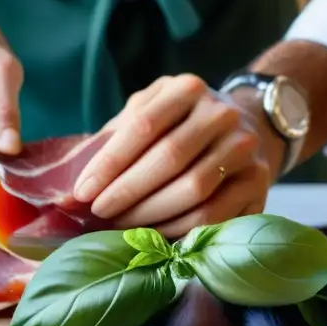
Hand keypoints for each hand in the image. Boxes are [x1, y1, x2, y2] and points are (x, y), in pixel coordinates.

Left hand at [73, 74, 279, 237]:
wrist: (249, 128)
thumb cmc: (181, 127)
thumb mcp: (149, 115)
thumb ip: (112, 141)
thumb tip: (68, 188)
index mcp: (187, 89)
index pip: (143, 126)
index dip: (108, 163)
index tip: (81, 193)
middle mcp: (221, 113)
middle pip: (168, 158)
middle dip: (126, 192)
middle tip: (98, 214)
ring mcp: (244, 147)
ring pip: (193, 189)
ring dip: (150, 214)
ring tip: (121, 227)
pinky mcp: (258, 181)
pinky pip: (214, 214)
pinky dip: (178, 229)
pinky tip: (154, 236)